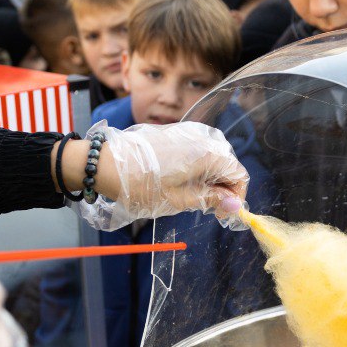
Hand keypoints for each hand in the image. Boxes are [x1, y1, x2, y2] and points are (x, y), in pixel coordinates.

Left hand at [63, 121, 249, 230]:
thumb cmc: (142, 185)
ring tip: (195, 196)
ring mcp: (190, 133)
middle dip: (224, 188)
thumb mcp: (179, 200)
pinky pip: (199, 150)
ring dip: (211, 178)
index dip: (236, 198)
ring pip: (214, 158)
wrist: (106, 164)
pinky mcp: (177, 133)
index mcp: (208, 155)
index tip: (225, 214)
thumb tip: (234, 206)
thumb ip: (211, 200)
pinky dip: (199, 167)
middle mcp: (203, 139)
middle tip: (210, 209)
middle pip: (228, 165)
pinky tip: (184, 180)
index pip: (239, 176)